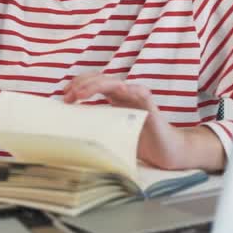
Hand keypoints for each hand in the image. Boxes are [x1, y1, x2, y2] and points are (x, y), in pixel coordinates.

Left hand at [61, 74, 188, 169]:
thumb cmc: (140, 144)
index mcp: (116, 98)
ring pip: (114, 83)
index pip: (94, 84)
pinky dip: (127, 90)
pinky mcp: (150, 106)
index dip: (78, 85)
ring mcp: (138, 98)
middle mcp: (126, 94)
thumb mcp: (112, 134)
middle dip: (81, 84)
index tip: (63, 95)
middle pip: (100, 79)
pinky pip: (139, 93)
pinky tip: (116, 91)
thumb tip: (70, 133)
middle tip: (66, 96)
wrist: (168, 152)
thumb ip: (97, 128)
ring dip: (95, 85)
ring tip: (80, 94)